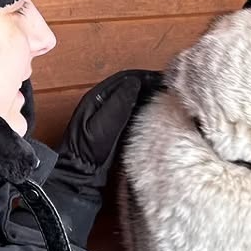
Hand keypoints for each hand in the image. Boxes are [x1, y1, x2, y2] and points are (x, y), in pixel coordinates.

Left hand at [54, 69, 163, 189]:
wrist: (81, 173)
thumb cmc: (88, 150)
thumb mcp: (104, 124)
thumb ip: (119, 102)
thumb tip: (136, 82)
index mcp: (98, 96)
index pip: (126, 78)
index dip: (146, 76)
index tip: (163, 79)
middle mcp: (103, 102)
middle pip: (130, 86)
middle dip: (150, 85)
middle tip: (169, 88)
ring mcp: (109, 114)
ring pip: (132, 99)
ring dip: (148, 97)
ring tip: (166, 99)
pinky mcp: (115, 127)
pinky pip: (133, 112)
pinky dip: (145, 110)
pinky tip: (156, 115)